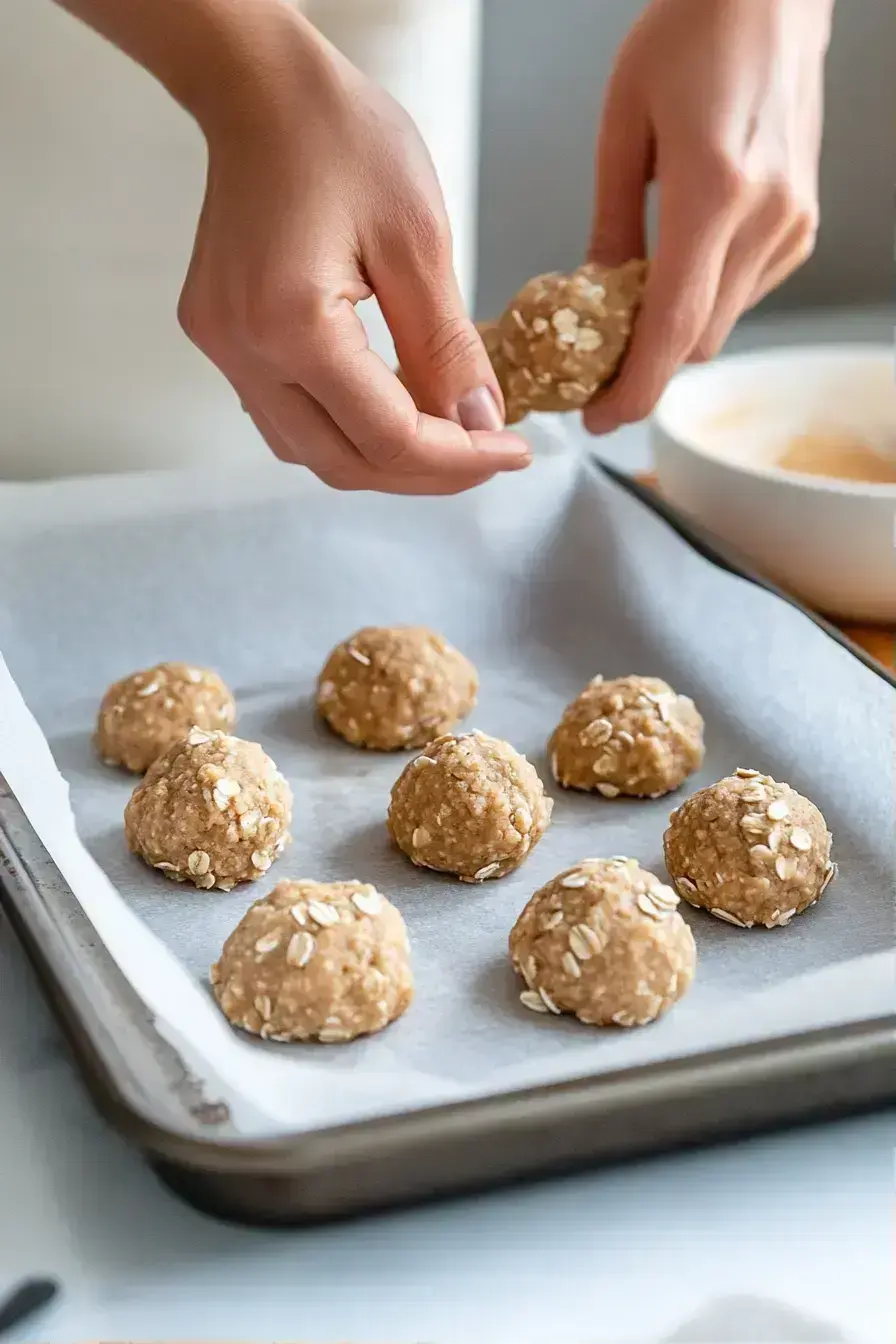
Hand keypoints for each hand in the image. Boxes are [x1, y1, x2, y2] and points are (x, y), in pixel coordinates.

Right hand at [178, 2, 527, 491]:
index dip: (459, 459)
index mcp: (291, 324)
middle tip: (487, 454)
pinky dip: (343, 428)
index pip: (388, 437)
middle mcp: (243, 350)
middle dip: (424, 473)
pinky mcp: (219, 338)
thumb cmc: (339, 136)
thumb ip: (448, 348)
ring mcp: (222, 348)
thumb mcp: (419, 240)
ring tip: (445, 438)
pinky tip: (389, 408)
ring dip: (381, 459)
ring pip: (309, 452)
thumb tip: (479, 425)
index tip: (513, 452)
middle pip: (343, 463)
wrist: (259, 89)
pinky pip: (285, 417)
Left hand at [585, 0, 831, 433]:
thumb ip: (612, 223)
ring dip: (673, 333)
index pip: (673, 327)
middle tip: (594, 365)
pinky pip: (743, 294)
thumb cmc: (689, 34)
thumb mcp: (625, 125)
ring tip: (627, 310)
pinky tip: (676, 268)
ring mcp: (793, 224)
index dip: (633, 388)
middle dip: (645, 366)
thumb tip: (595, 302)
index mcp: (714, 189)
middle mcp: (766, 217)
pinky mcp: (803, 225)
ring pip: (722, 323)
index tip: (599, 419)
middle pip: (698, 341)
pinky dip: (704, 301)